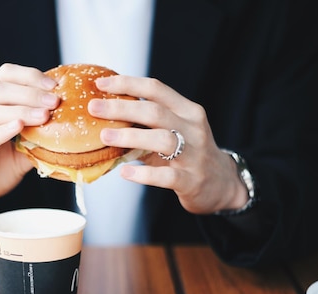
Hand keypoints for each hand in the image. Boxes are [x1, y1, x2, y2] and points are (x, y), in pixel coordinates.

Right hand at [0, 64, 59, 226]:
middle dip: (30, 92)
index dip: (29, 76)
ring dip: (20, 110)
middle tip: (54, 101)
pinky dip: (0, 132)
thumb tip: (67, 130)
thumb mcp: (20, 153)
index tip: (54, 85)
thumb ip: (37, 139)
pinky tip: (19, 127)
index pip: (4, 76)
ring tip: (44, 115)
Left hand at [87, 75, 249, 214]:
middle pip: (155, 112)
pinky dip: (144, 173)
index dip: (127, 84)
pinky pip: (166, 175)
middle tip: (94, 108)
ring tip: (105, 137)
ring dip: (130, 137)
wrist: (223, 185)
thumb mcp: (176, 132)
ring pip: (162, 139)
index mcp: (188, 111)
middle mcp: (193, 129)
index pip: (156, 89)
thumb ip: (148, 124)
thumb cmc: (190, 155)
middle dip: (121, 108)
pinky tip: (125, 172)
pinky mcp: (192, 180)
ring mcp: (194, 155)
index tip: (101, 83)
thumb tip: (105, 116)